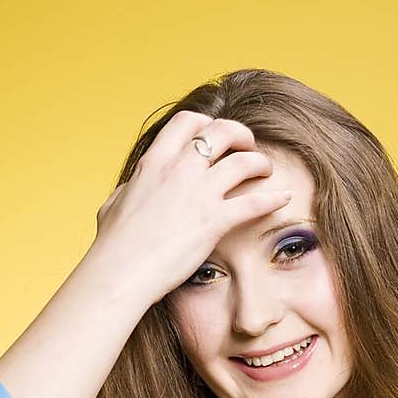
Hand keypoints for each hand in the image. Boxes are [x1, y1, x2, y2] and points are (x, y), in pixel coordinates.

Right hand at [92, 109, 292, 301]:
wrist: (120, 274)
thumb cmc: (112, 248)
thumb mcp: (113, 206)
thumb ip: (129, 190)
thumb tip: (129, 189)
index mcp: (155, 163)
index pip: (187, 123)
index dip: (206, 124)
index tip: (214, 135)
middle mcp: (179, 170)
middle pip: (221, 132)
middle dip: (240, 134)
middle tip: (248, 146)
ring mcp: (198, 194)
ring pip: (242, 161)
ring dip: (259, 162)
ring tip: (265, 170)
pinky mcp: (213, 221)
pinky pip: (254, 202)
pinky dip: (273, 198)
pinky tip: (284, 199)